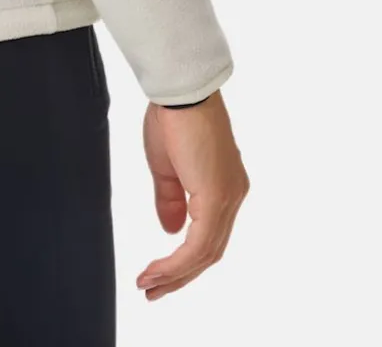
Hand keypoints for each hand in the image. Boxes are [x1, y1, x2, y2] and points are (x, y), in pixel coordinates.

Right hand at [135, 88, 249, 301]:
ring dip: (175, 274)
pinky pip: (199, 243)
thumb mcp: (167, 167)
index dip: (183, 260)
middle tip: (151, 290)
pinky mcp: (217, 197)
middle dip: (178, 276)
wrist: (180, 90)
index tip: (156, 273)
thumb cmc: (173, 117)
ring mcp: (229, 197)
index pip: (208, 237)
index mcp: (224, 187)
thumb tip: (170, 231)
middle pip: (209, 252)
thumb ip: (171, 201)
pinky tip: (157, 270)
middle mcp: (233, 195)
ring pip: (205, 252)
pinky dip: (177, 262)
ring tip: (148, 285)